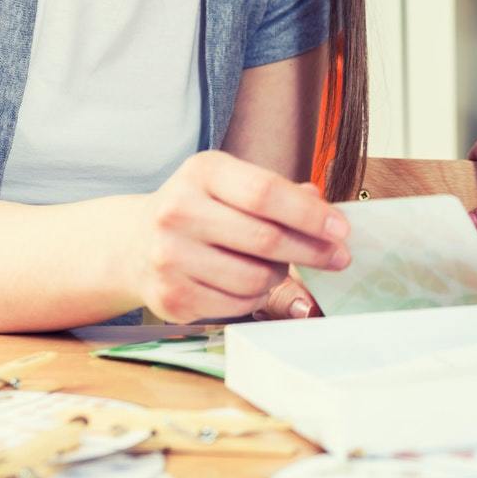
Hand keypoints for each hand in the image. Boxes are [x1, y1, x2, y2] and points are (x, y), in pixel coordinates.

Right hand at [133, 151, 349, 322]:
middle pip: (265, 239)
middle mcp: (178, 211)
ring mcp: (168, 257)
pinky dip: (255, 298)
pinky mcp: (170, 298)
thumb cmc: (201, 208)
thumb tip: (322, 206)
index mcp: (202, 172)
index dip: (310, 214)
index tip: (342, 230)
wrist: (135, 244)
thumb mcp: (232, 184)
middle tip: (338, 258)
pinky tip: (249, 283)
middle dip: (312, 252)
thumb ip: (278, 192)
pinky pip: (237, 305)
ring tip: (278, 266)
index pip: (265, 193)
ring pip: (255, 278)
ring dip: (279, 276)